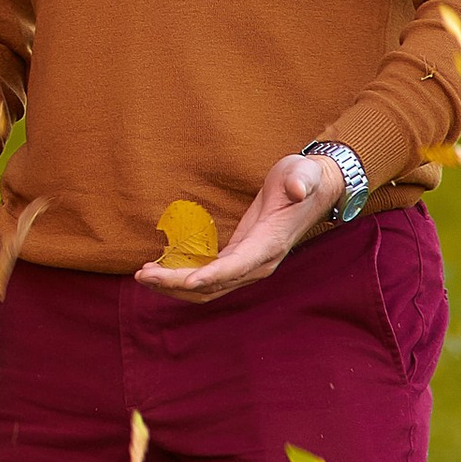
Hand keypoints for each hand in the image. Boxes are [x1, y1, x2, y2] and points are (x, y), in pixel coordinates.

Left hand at [134, 152, 343, 303]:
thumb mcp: (304, 174)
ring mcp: (249, 265)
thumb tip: (298, 189)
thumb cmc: (306, 180)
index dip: (211, 276)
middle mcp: (259, 263)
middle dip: (177, 283)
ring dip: (175, 286)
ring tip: (144, 275)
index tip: (185, 282)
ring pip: (208, 288)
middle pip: (214, 284)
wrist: (316, 190)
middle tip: (144, 275)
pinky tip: (161, 271)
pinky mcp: (240, 260)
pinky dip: (184, 279)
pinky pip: (209, 278)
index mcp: (269, 245)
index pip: (237, 266)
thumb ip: (301, 180)